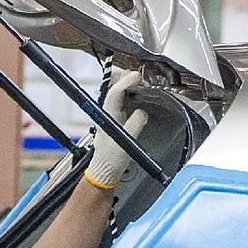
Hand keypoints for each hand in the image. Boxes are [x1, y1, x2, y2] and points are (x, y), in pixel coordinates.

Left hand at [84, 71, 148, 189]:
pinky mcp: (116, 120)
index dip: (126, 82)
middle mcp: (107, 112)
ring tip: (140, 82)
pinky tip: (139, 94)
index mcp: (107, 116)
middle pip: (114, 88)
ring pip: (117, 93)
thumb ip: (135, 125)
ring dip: (128, 85)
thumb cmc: (112, 159)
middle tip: (140, 76)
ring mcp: (111, 115)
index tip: (138, 76)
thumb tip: (142, 112)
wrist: (105, 171)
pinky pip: (122, 101)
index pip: (115, 93)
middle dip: (126, 78)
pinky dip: (130, 94)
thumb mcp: (125, 143)